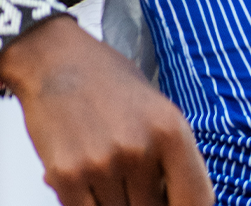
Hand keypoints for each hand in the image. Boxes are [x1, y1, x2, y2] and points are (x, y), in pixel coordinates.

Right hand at [0, 17, 213, 205]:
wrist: (52, 58)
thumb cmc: (107, 80)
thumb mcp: (157, 110)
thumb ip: (171, 156)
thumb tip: (176, 200)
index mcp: (171, 130)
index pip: (198, 200)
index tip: (174, 205)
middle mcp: (139, 148)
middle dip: (143, 201)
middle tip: (131, 181)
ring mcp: (102, 164)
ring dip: (112, 201)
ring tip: (104, 170)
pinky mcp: (66, 175)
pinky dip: (86, 203)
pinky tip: (84, 180)